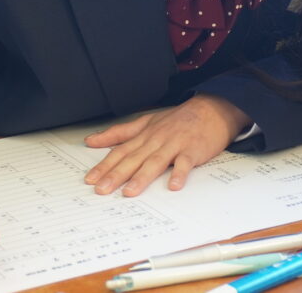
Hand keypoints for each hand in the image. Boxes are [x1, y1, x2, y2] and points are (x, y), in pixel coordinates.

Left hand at [83, 94, 250, 196]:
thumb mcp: (146, 122)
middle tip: (102, 190)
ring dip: (142, 177)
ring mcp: (175, 145)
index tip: (91, 179)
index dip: (105, 165)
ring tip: (130, 192)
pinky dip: (179, 174)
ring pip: (156, 162)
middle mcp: (156, 140)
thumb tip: (92, 140)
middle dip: (116, 175)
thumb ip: (119, 133)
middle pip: (134, 158)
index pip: (120, 151)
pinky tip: (173, 186)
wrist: (210, 110)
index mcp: (144, 135)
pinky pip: (185, 163)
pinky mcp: (193, 150)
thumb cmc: (177, 120)